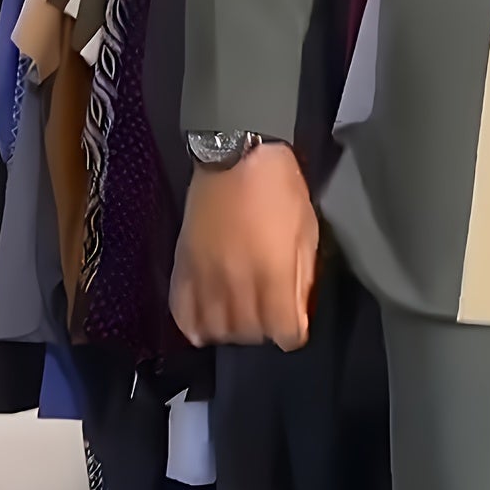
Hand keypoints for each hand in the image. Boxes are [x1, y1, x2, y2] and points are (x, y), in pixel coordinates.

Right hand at [170, 142, 318, 351]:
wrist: (237, 154)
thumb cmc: (281, 190)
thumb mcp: (307, 232)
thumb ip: (303, 278)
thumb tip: (298, 313)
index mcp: (274, 273)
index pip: (284, 332)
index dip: (292, 333)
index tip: (293, 326)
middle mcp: (238, 282)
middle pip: (250, 334)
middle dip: (264, 331)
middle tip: (268, 317)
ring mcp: (206, 276)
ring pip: (216, 330)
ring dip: (231, 331)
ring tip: (240, 318)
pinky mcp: (183, 267)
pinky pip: (182, 312)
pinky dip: (195, 324)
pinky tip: (207, 322)